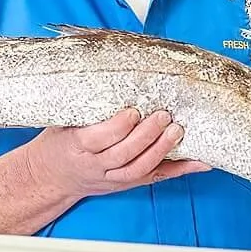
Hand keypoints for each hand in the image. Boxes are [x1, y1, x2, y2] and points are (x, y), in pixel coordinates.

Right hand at [23, 107, 210, 202]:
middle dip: (145, 136)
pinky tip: (200, 162)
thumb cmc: (58, 143)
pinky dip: (179, 170)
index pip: (98, 139)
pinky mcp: (126, 183)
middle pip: (123, 154)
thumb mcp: (61, 122)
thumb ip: (82, 105)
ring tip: (177, 131)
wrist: (50, 177)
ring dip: (161, 150)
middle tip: (163, 115)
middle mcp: (95, 166)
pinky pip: (155, 178)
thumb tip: (102, 68)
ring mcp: (112, 177)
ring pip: (139, 169)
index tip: (133, 110)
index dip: (118, 127)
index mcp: (75, 146)